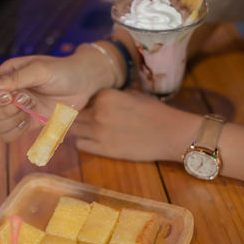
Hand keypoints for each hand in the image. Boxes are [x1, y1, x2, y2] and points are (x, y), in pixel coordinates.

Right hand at [0, 49, 114, 141]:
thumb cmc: (64, 71)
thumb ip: (15, 78)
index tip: (12, 97)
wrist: (85, 84)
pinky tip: (30, 121)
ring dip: (12, 122)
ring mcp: (16, 109)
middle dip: (6, 111)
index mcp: (7, 76)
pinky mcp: (27, 122)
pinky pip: (9, 135)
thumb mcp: (41, 70)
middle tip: (29, 100)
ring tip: (32, 109)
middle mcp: (7, 93)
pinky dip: (16, 132)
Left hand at [72, 89, 201, 160]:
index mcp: (105, 96)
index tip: (87, 105)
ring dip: (78, 128)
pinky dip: (83, 141)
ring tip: (86, 129)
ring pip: (72, 129)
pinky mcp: (103, 150)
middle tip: (83, 118)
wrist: (171, 134)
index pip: (82, 97)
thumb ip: (111, 95)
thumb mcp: (132, 94)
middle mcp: (98, 113)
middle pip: (73, 113)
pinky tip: (92, 139)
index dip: (84, 102)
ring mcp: (98, 132)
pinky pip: (80, 145)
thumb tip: (97, 96)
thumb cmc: (155, 111)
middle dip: (77, 115)